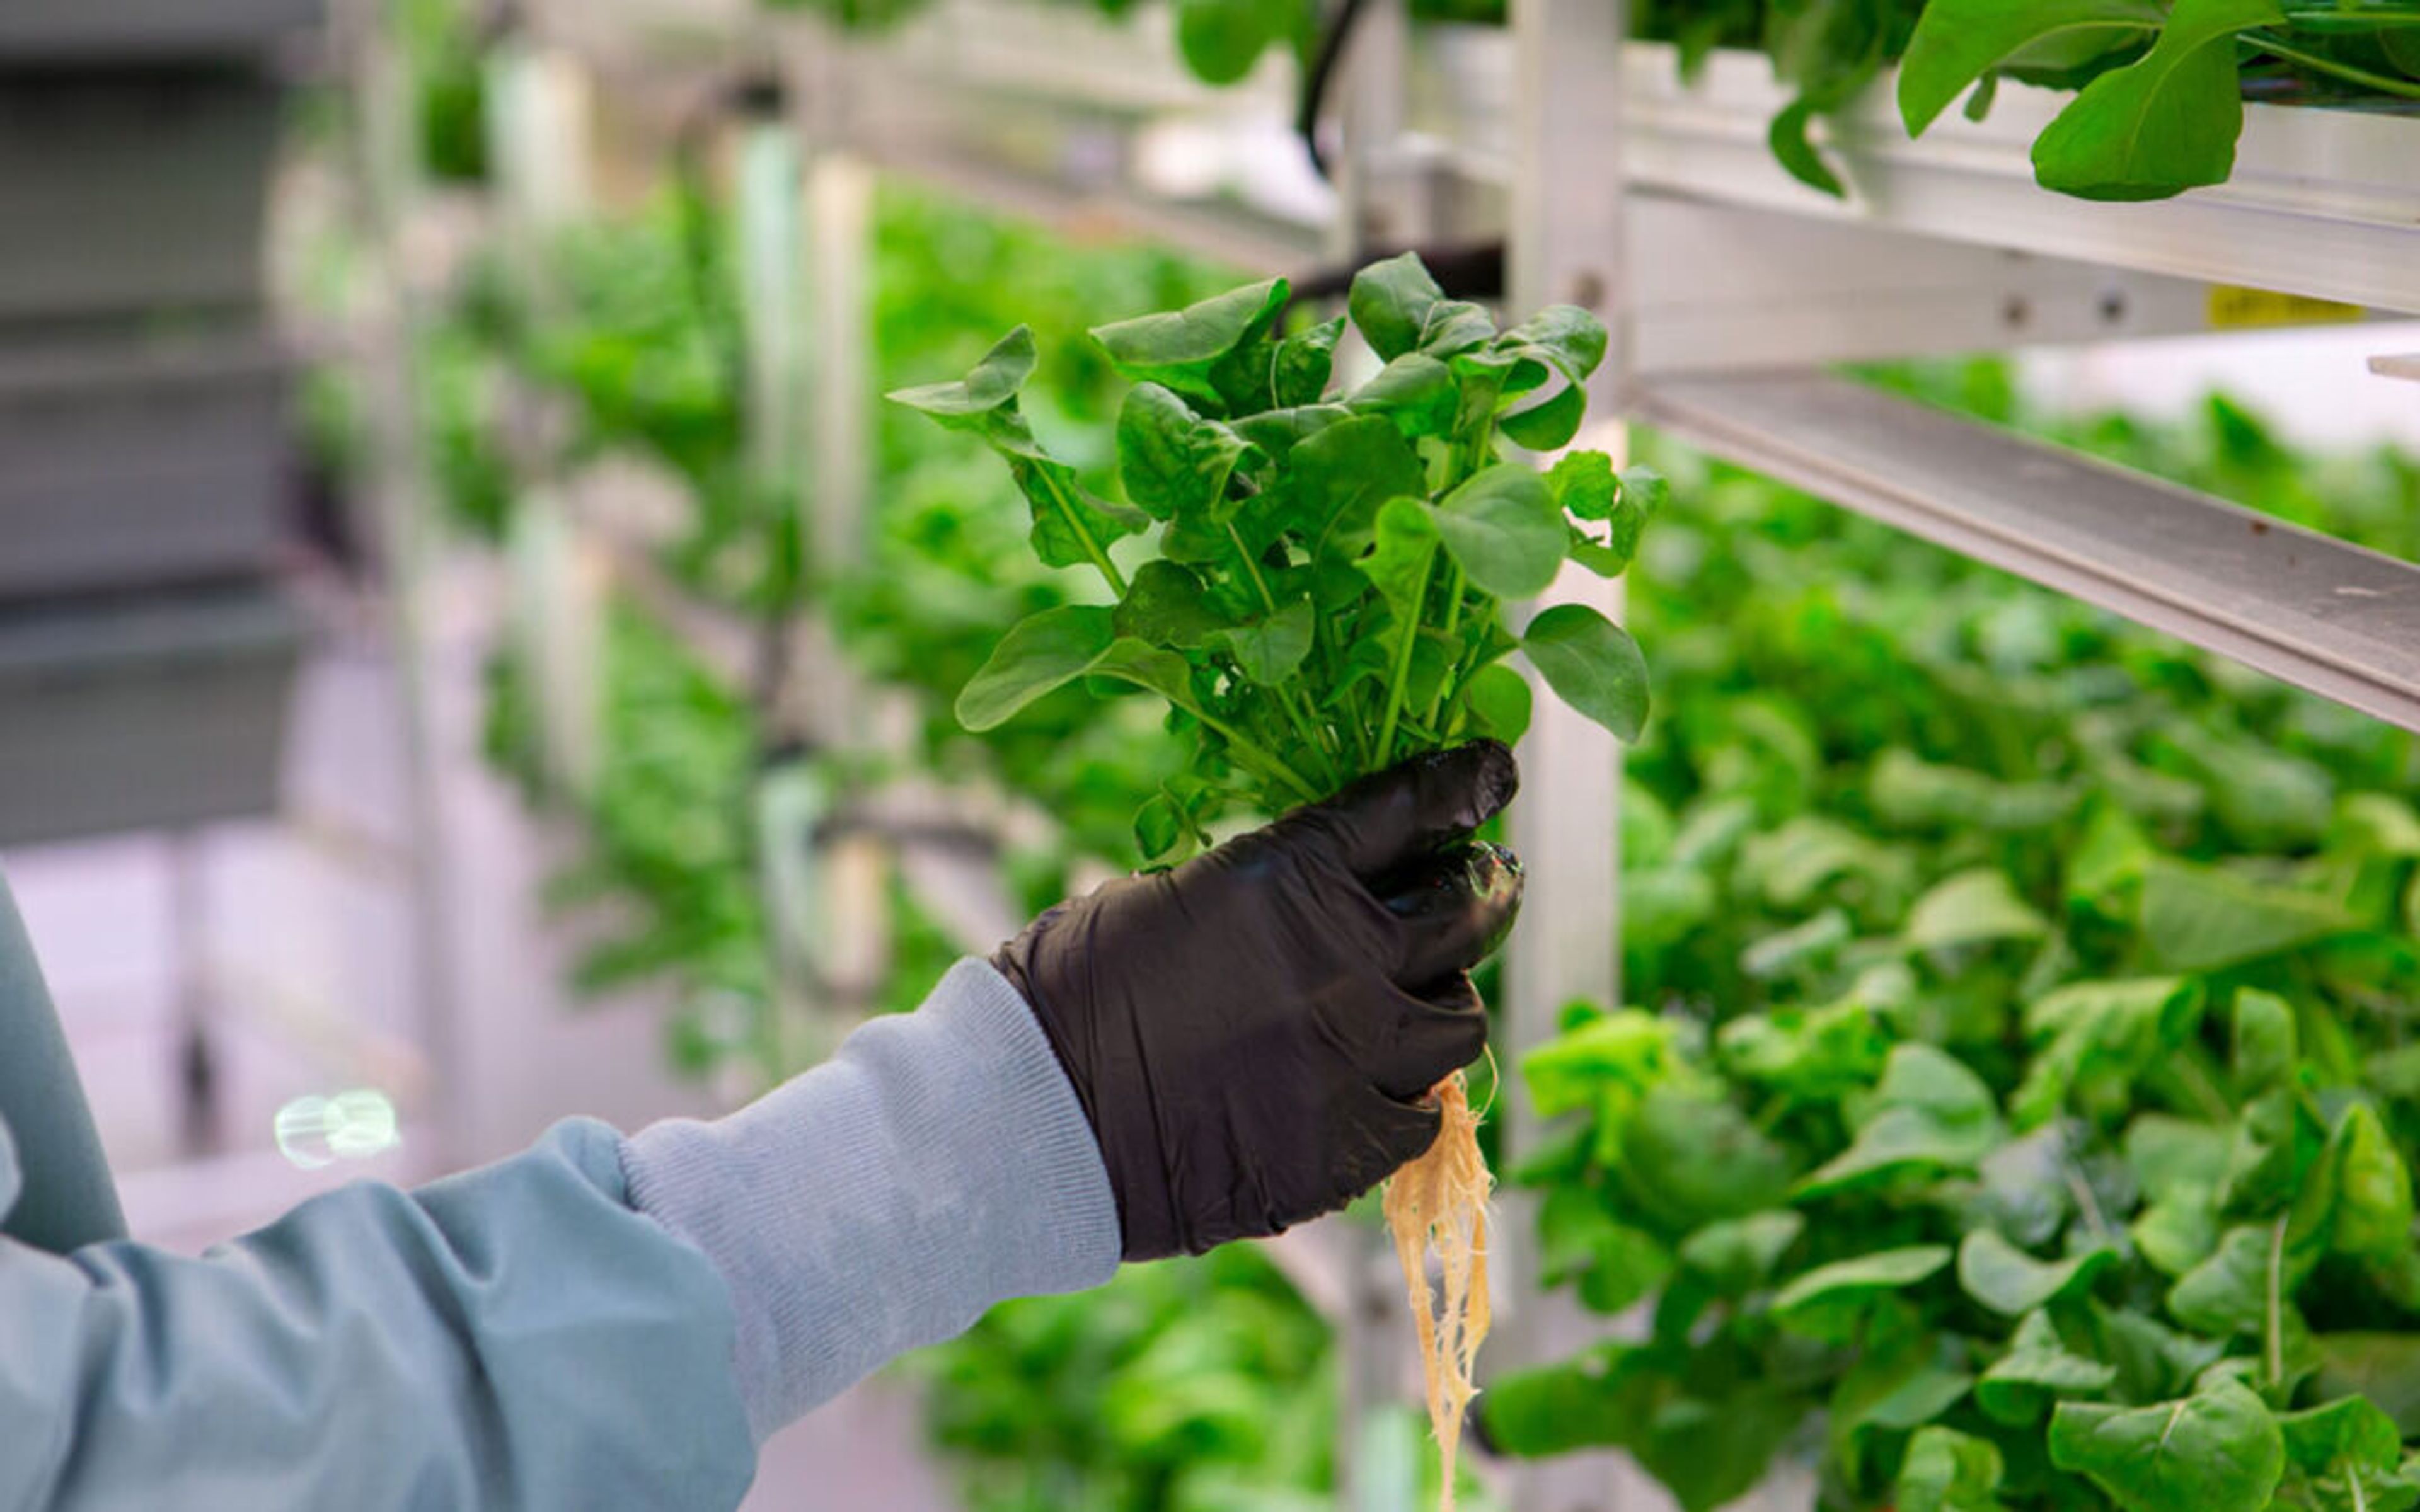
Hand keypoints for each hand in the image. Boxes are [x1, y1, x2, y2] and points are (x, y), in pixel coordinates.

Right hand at [993, 741, 1522, 1260]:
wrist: (1032, 1119)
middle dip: (1483, 889)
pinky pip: (1419, 1117)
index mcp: (1294, 875)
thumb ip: (1279, 891)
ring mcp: (1354, 1060)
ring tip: (1407, 1006)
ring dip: (1438, 1002)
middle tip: (1480, 887)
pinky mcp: (1346, 1151)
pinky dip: (1402, 1098)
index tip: (1492, 772)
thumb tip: (1344, 890)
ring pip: (1458, 1021)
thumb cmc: (1076, 989)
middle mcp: (1345, 961)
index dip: (1466, 782)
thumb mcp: (1181, 895)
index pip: (1417, 806)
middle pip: (1470, 911)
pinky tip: (1366, 1089)